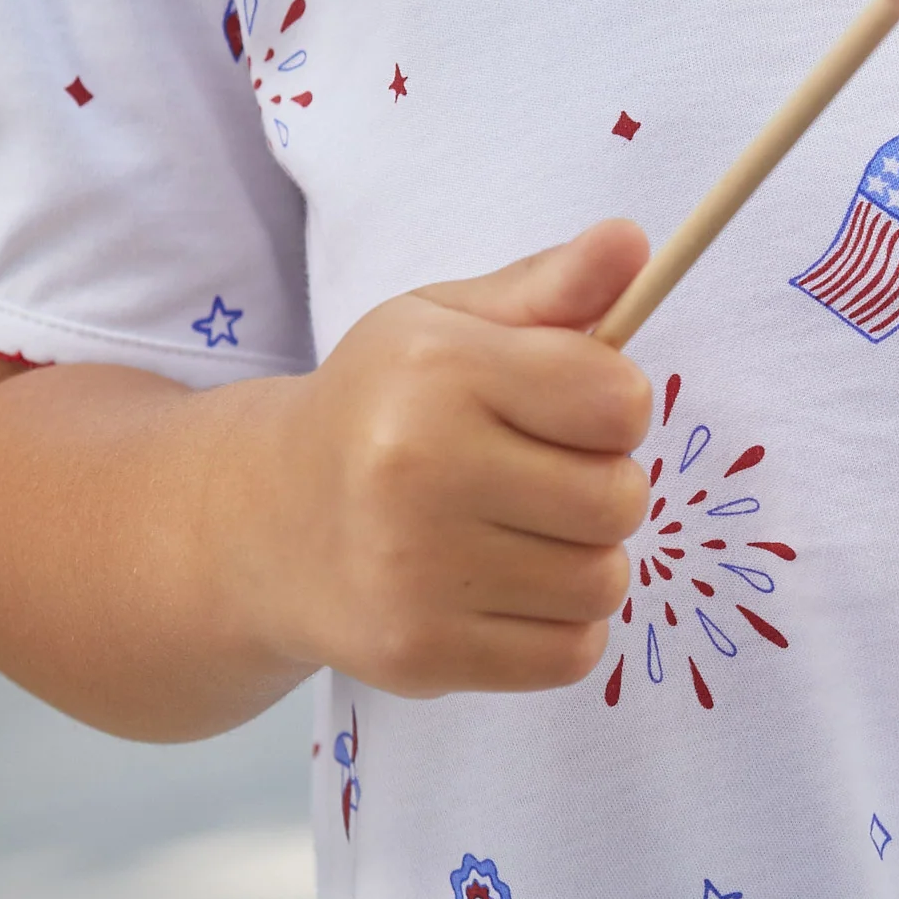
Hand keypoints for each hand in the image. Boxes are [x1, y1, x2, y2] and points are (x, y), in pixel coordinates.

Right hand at [230, 219, 653, 697]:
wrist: (264, 523)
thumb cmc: (380, 410)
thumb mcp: (448, 324)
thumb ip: (551, 288)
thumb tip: (634, 242)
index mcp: (435, 371)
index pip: (618, 401)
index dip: (613, 406)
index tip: (569, 411)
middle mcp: (417, 470)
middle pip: (620, 499)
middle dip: (601, 487)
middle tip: (540, 478)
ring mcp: (415, 574)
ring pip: (604, 583)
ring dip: (583, 562)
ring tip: (519, 536)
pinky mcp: (422, 655)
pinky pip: (574, 655)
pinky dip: (559, 628)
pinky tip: (504, 593)